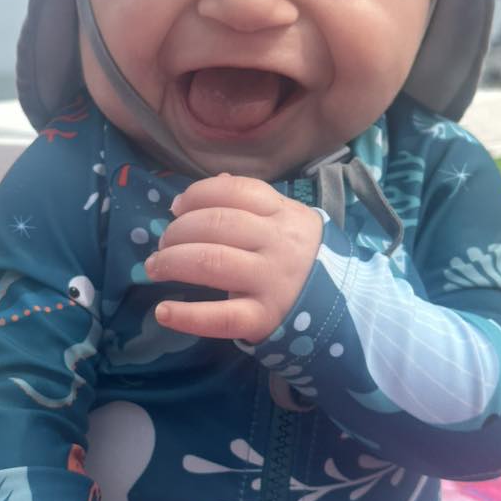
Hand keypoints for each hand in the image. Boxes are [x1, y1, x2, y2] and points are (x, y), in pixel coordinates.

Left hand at [144, 173, 322, 343]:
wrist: (346, 307)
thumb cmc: (306, 260)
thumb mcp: (290, 221)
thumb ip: (255, 201)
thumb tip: (215, 181)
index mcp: (284, 214)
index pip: (235, 191)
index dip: (197, 195)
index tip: (177, 208)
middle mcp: (278, 244)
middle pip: (216, 225)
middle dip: (178, 231)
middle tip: (163, 243)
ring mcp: (272, 282)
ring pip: (211, 262)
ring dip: (173, 262)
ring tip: (155, 267)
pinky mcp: (264, 319)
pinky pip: (220, 317)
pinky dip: (186, 315)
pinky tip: (163, 311)